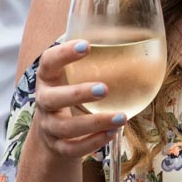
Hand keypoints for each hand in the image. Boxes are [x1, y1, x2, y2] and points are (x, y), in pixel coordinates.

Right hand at [29, 40, 124, 158]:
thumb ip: (96, 58)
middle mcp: (44, 102)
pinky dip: (93, 143)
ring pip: (66, 128)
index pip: (48, 62)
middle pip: (52, 99)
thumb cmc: (70, 93)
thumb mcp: (74, 74)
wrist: (52, 132)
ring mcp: (49, 126)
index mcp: (48, 78)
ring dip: (94, 123)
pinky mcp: (58, 147)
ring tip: (121, 118)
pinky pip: (73, 149)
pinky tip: (112, 133)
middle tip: (105, 89)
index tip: (87, 46)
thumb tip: (137, 33)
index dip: (64, 53)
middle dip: (78, 94)